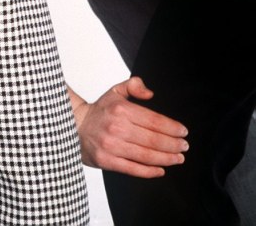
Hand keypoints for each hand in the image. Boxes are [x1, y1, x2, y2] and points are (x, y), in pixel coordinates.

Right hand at [71, 76, 188, 177]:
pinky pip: (134, 169)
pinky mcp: (107, 161)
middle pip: (154, 140)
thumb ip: (133, 86)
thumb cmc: (99, 111)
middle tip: (184, 146)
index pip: (154, 121)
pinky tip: (161, 169)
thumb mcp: (114, 92)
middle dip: (174, 144)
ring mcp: (112, 146)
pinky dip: (150, 171)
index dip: (172, 128)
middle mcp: (116, 128)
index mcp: (120, 109)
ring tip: (178, 158)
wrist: (74, 125)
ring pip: (147, 155)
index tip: (183, 132)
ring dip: (167, 159)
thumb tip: (150, 93)